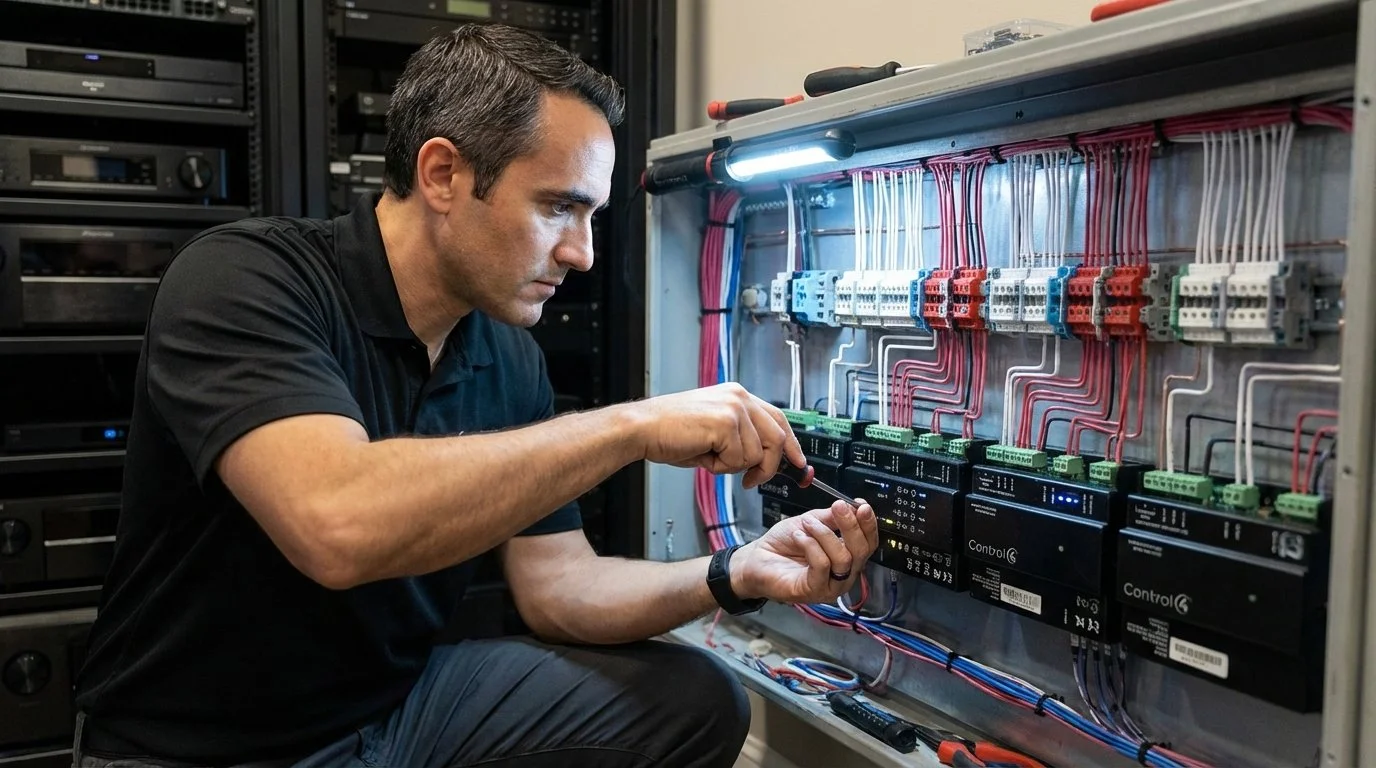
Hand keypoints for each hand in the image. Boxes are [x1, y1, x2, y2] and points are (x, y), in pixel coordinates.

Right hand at [630, 383, 804, 488]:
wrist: (643, 429)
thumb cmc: (670, 433)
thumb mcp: (713, 432)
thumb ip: (740, 438)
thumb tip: (764, 460)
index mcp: (737, 395)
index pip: (778, 419)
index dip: (791, 444)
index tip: (799, 463)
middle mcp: (739, 397)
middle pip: (777, 438)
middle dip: (768, 466)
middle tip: (751, 480)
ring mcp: (734, 409)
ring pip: (757, 454)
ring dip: (734, 466)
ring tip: (708, 457)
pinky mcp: (726, 423)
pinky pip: (740, 459)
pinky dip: (721, 467)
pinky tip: (702, 454)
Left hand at [729, 499, 878, 603]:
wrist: (756, 559)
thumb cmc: (782, 544)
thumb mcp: (810, 522)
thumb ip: (832, 517)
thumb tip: (852, 507)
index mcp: (846, 557)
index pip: (869, 543)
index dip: (868, 523)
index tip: (860, 505)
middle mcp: (843, 574)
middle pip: (862, 551)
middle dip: (852, 526)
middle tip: (839, 507)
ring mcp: (830, 585)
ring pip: (843, 558)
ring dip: (824, 534)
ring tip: (806, 524)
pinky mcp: (814, 591)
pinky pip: (822, 565)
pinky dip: (811, 546)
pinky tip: (798, 537)